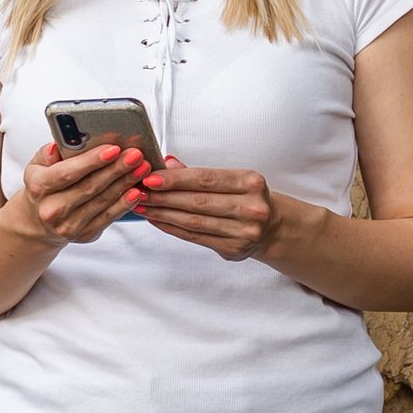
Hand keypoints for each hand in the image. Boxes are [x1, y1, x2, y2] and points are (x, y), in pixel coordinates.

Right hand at [0, 137, 140, 248]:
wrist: (39, 222)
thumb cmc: (44, 188)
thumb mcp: (36, 166)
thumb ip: (48, 154)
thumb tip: (59, 145)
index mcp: (39, 187)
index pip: (68, 172)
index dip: (92, 161)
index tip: (113, 149)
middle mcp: (52, 209)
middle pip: (90, 187)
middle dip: (116, 169)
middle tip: (136, 155)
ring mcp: (69, 225)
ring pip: (103, 201)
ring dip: (125, 184)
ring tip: (142, 168)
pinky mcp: (85, 234)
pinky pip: (109, 217)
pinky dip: (125, 204)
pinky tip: (137, 191)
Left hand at [132, 158, 290, 261]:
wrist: (272, 227)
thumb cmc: (247, 198)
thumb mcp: (232, 179)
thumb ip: (200, 173)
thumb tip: (168, 162)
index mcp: (250, 183)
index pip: (206, 179)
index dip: (176, 179)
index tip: (151, 177)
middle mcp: (251, 208)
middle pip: (198, 201)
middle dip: (164, 196)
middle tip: (139, 191)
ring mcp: (244, 232)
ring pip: (194, 221)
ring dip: (163, 213)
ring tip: (143, 206)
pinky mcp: (234, 249)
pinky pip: (196, 237)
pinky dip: (172, 228)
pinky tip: (157, 220)